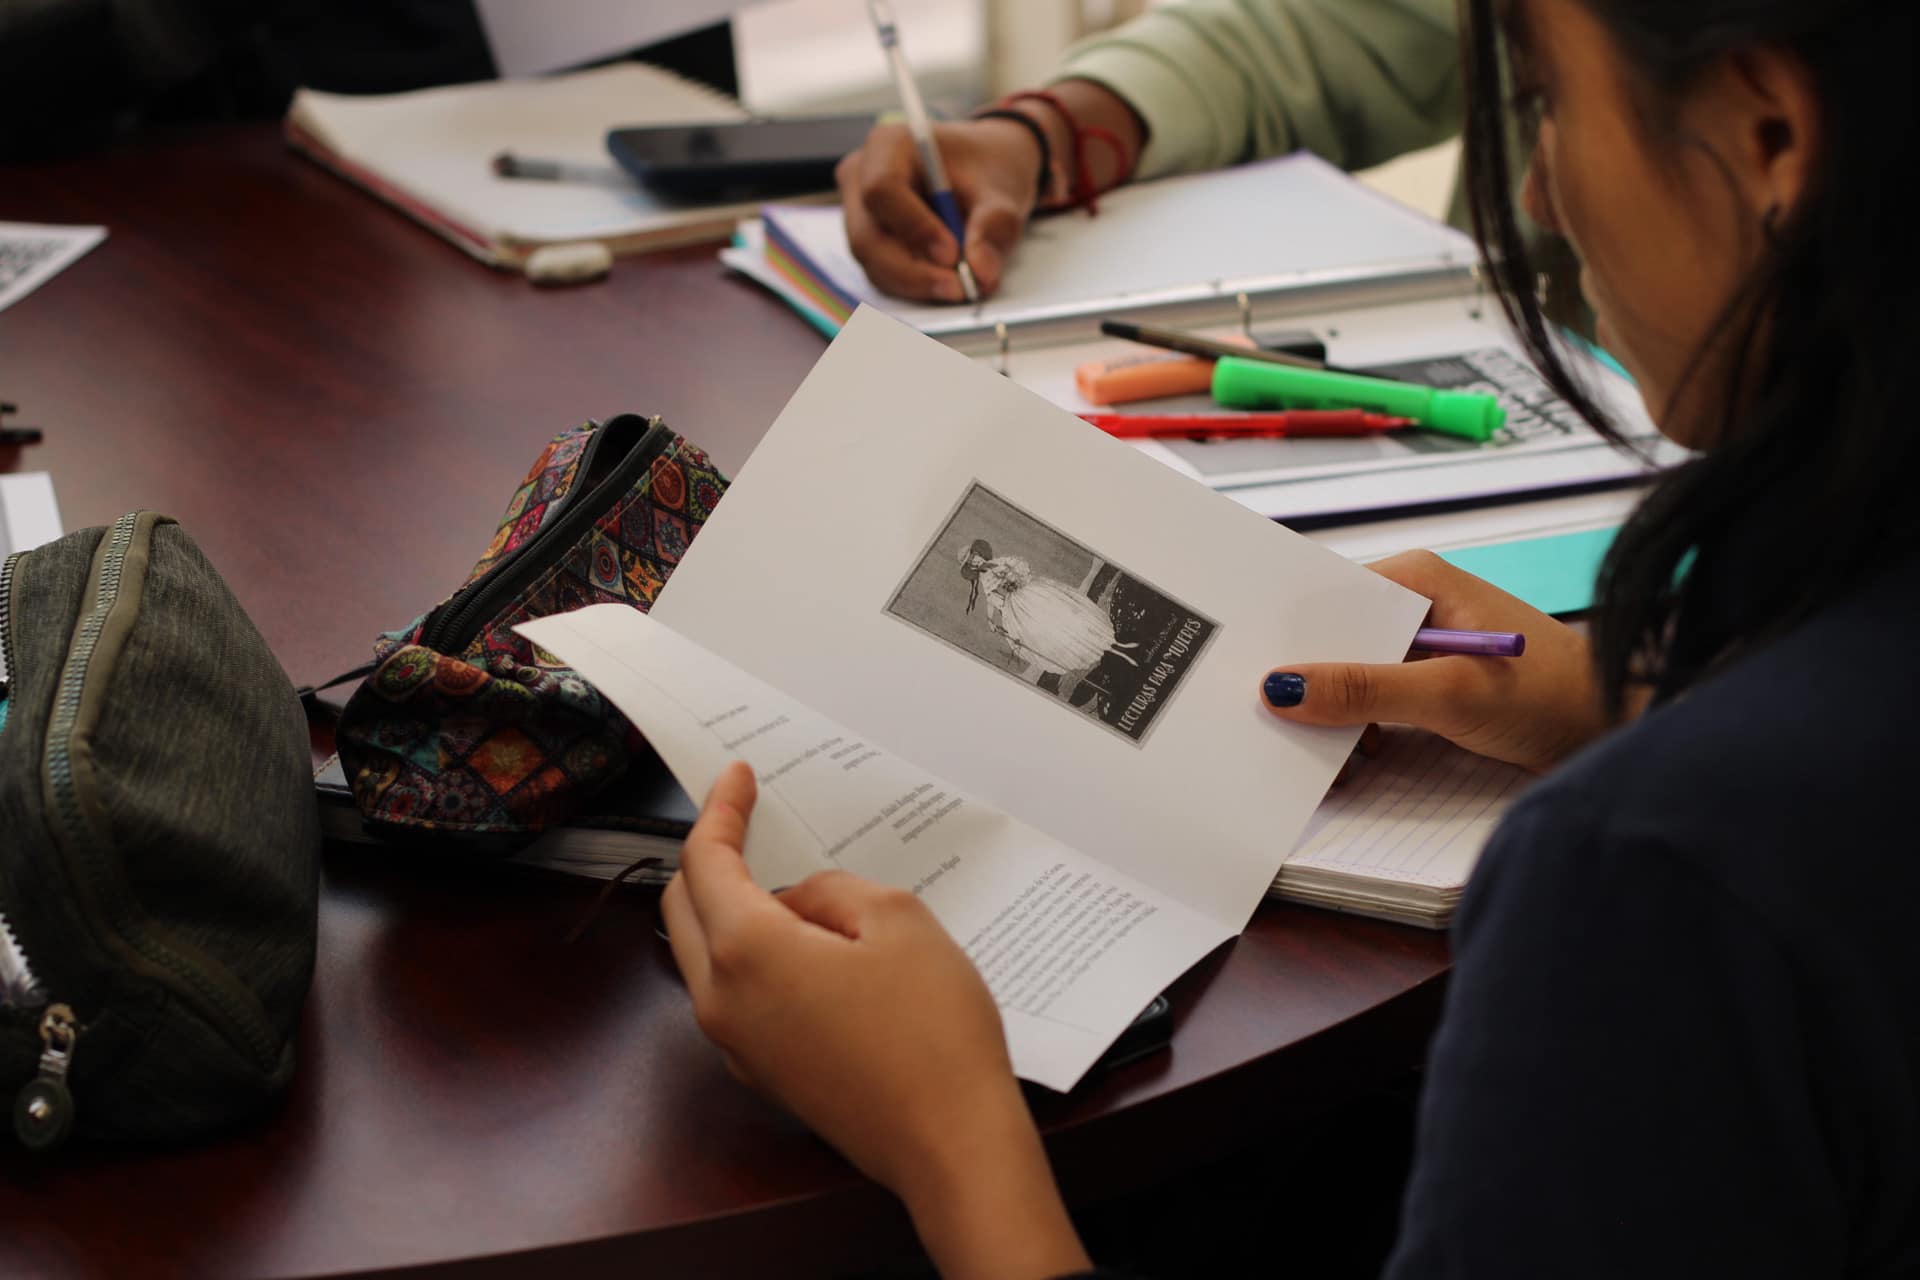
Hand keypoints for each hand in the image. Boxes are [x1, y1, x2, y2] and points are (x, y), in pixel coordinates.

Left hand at [662, 764, 1090, 1279]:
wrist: (950, 1146)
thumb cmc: (933, 1034)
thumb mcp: (897, 921)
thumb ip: (834, 891)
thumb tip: (804, 903)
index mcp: (746, 952)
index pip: (705, 862)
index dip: (720, 811)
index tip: (736, 778)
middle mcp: (722, 1002)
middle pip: (684, 908)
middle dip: (708, 856)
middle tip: (746, 819)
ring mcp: (737, 1046)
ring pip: (704, 956)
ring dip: (730, 908)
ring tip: (789, 878)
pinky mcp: (764, 1073)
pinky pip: (736, 995)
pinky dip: (751, 954)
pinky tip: (807, 943)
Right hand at [836, 118, 1039, 300]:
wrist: (984, 168)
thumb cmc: (987, 166)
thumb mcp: (1003, 190)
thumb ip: (994, 227)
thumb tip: (981, 272)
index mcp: (889, 144)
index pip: (882, 190)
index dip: (914, 228)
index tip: (952, 254)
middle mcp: (862, 176)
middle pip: (868, 237)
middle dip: (913, 271)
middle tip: (958, 288)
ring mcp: (859, 211)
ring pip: (872, 262)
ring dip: (915, 283)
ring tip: (960, 287)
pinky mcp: (869, 239)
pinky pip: (881, 272)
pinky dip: (914, 285)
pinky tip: (946, 283)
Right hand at [1261, 551, 1634, 773]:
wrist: (1614, 732)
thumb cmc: (1549, 696)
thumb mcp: (1447, 693)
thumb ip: (1365, 690)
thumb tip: (1282, 688)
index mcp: (1415, 579)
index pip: (1327, 599)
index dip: (1288, 637)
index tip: (1248, 675)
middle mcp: (1416, 603)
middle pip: (1335, 640)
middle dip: (1307, 684)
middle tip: (1268, 723)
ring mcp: (1425, 644)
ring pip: (1353, 674)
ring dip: (1334, 715)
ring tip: (1312, 755)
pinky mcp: (1434, 683)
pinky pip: (1376, 700)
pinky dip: (1360, 730)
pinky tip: (1349, 760)